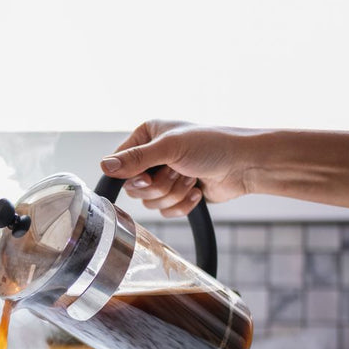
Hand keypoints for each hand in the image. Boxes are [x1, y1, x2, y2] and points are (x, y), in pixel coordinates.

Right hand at [100, 120, 250, 216]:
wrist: (245, 164)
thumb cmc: (212, 145)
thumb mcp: (170, 148)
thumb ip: (136, 158)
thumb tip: (104, 166)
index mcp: (146, 136)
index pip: (119, 163)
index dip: (133, 176)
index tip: (148, 175)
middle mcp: (152, 156)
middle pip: (134, 188)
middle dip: (159, 185)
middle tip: (178, 171)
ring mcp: (165, 176)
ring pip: (150, 202)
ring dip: (174, 193)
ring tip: (192, 177)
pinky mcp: (178, 195)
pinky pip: (166, 212)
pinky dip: (183, 205)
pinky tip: (197, 190)